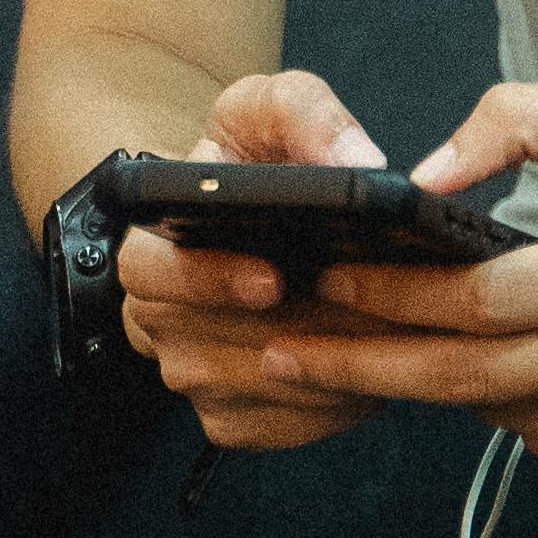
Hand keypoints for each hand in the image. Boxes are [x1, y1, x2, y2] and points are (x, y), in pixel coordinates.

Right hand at [120, 65, 395, 454]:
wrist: (256, 222)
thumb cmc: (254, 166)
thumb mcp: (268, 111)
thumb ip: (304, 114)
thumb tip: (355, 161)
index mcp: (151, 247)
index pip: (149, 272)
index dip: (207, 280)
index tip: (271, 278)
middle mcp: (159, 319)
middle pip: (215, 343)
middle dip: (300, 327)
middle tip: (369, 308)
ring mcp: (192, 375)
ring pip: (260, 389)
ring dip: (328, 365)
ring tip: (388, 328)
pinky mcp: (233, 418)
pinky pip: (286, 425)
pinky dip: (335, 403)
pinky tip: (369, 368)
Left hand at [262, 83, 537, 497]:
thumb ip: (519, 118)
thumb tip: (418, 181)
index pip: (485, 296)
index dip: (392, 294)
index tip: (323, 280)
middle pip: (472, 376)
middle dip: (367, 363)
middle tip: (291, 348)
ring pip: (504, 417)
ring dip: (441, 385)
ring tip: (392, 349)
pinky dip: (515, 412)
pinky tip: (508, 374)